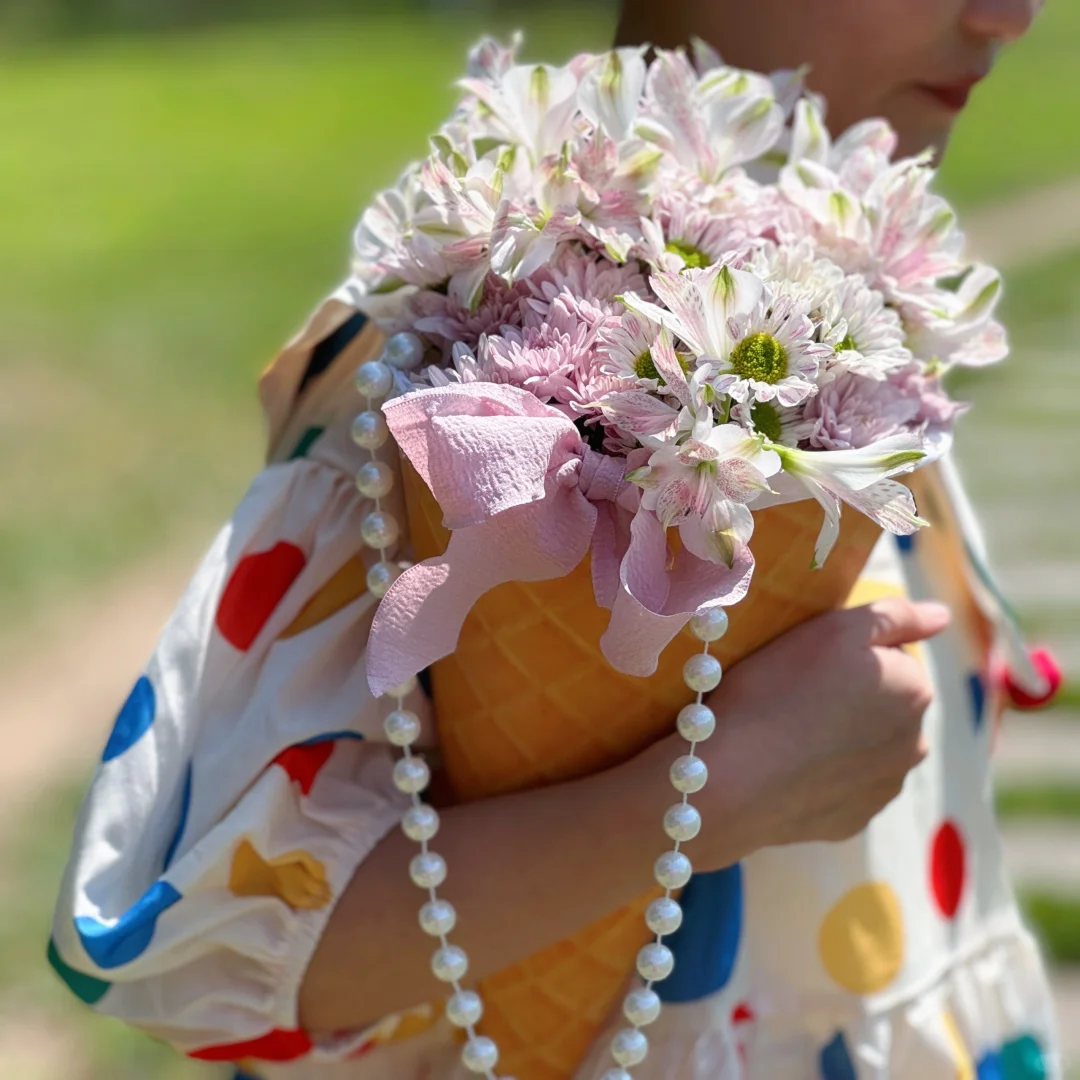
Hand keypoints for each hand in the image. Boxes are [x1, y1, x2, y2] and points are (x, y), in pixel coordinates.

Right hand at [671, 597, 949, 865]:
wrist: (732, 774)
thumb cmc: (781, 687)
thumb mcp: (836, 628)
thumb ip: (896, 616)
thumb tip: (943, 614)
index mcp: (915, 690)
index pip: (889, 656)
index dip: (846, 654)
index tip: (808, 661)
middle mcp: (914, 743)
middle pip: (881, 704)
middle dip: (850, 697)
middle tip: (795, 693)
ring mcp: (884, 789)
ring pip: (864, 747)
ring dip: (839, 737)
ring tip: (788, 731)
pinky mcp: (853, 821)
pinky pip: (842, 786)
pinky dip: (822, 774)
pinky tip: (787, 765)